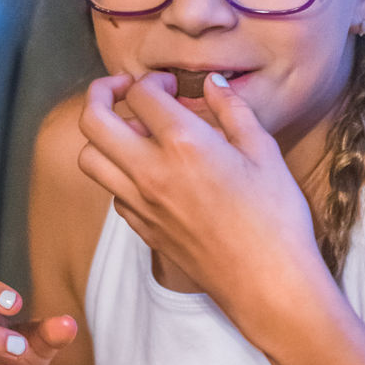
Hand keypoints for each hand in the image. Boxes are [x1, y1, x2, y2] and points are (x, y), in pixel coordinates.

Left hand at [77, 70, 322, 335]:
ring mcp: (142, 204)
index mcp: (184, 143)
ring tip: (131, 133)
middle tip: (120, 90)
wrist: (267, 283)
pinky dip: (119, 174)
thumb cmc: (275, 218)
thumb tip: (211, 84)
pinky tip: (148, 172)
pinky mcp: (143, 230)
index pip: (140, 94)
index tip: (168, 85)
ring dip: (102, 138)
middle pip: (93, 121)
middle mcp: (150, 171)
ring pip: (90, 160)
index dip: (152, 80)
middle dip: (100, 94)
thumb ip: (233, 110)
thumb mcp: (264, 152)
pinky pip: (112, 193)